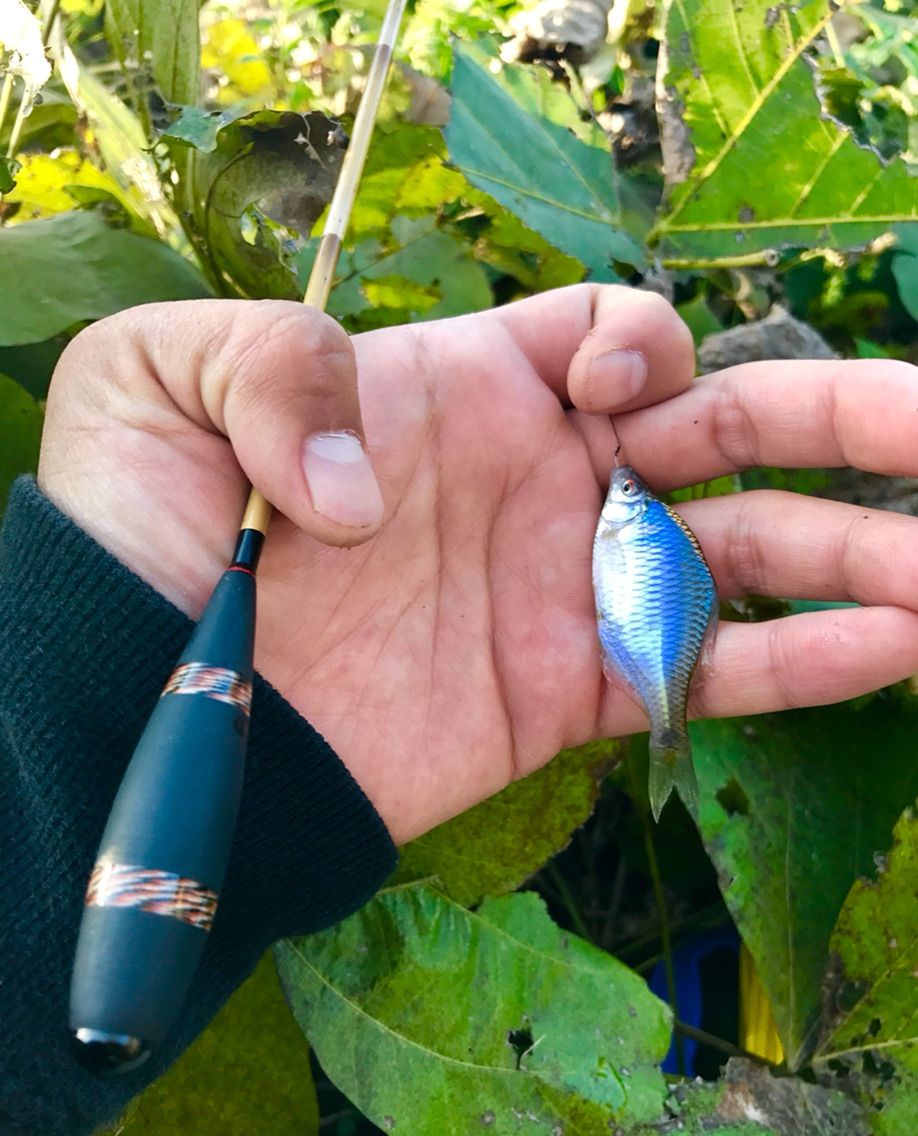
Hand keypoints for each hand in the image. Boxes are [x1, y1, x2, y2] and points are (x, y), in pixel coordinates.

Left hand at [39, 288, 917, 841]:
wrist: (142, 704)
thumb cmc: (136, 532)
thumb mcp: (164, 383)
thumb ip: (282, 365)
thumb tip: (379, 487)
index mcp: (466, 391)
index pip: (611, 338)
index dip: (646, 345)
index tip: (616, 391)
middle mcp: (538, 482)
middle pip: (720, 429)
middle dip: (832, 417)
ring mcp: (561, 589)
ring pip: (740, 553)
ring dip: (854, 549)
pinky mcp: (563, 693)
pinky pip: (704, 671)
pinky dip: (800, 661)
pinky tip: (893, 642)